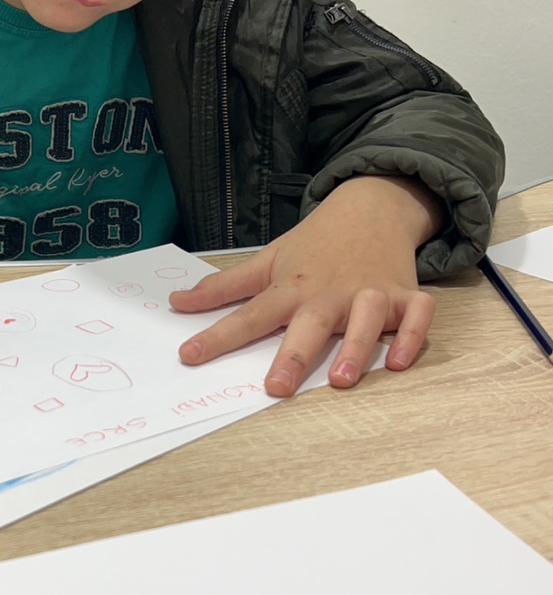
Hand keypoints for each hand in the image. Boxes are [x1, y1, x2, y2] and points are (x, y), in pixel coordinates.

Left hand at [170, 176, 440, 395]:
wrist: (372, 207)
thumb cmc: (316, 244)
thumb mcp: (268, 260)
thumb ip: (224, 288)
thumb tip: (176, 302)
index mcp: (292, 287)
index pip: (250, 315)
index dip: (218, 336)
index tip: (189, 356)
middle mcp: (330, 293)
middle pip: (310, 325)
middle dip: (293, 355)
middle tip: (276, 387)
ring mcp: (370, 293)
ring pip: (367, 320)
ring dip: (357, 348)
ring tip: (341, 380)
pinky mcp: (405, 295)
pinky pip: (417, 315)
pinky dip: (413, 336)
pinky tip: (400, 362)